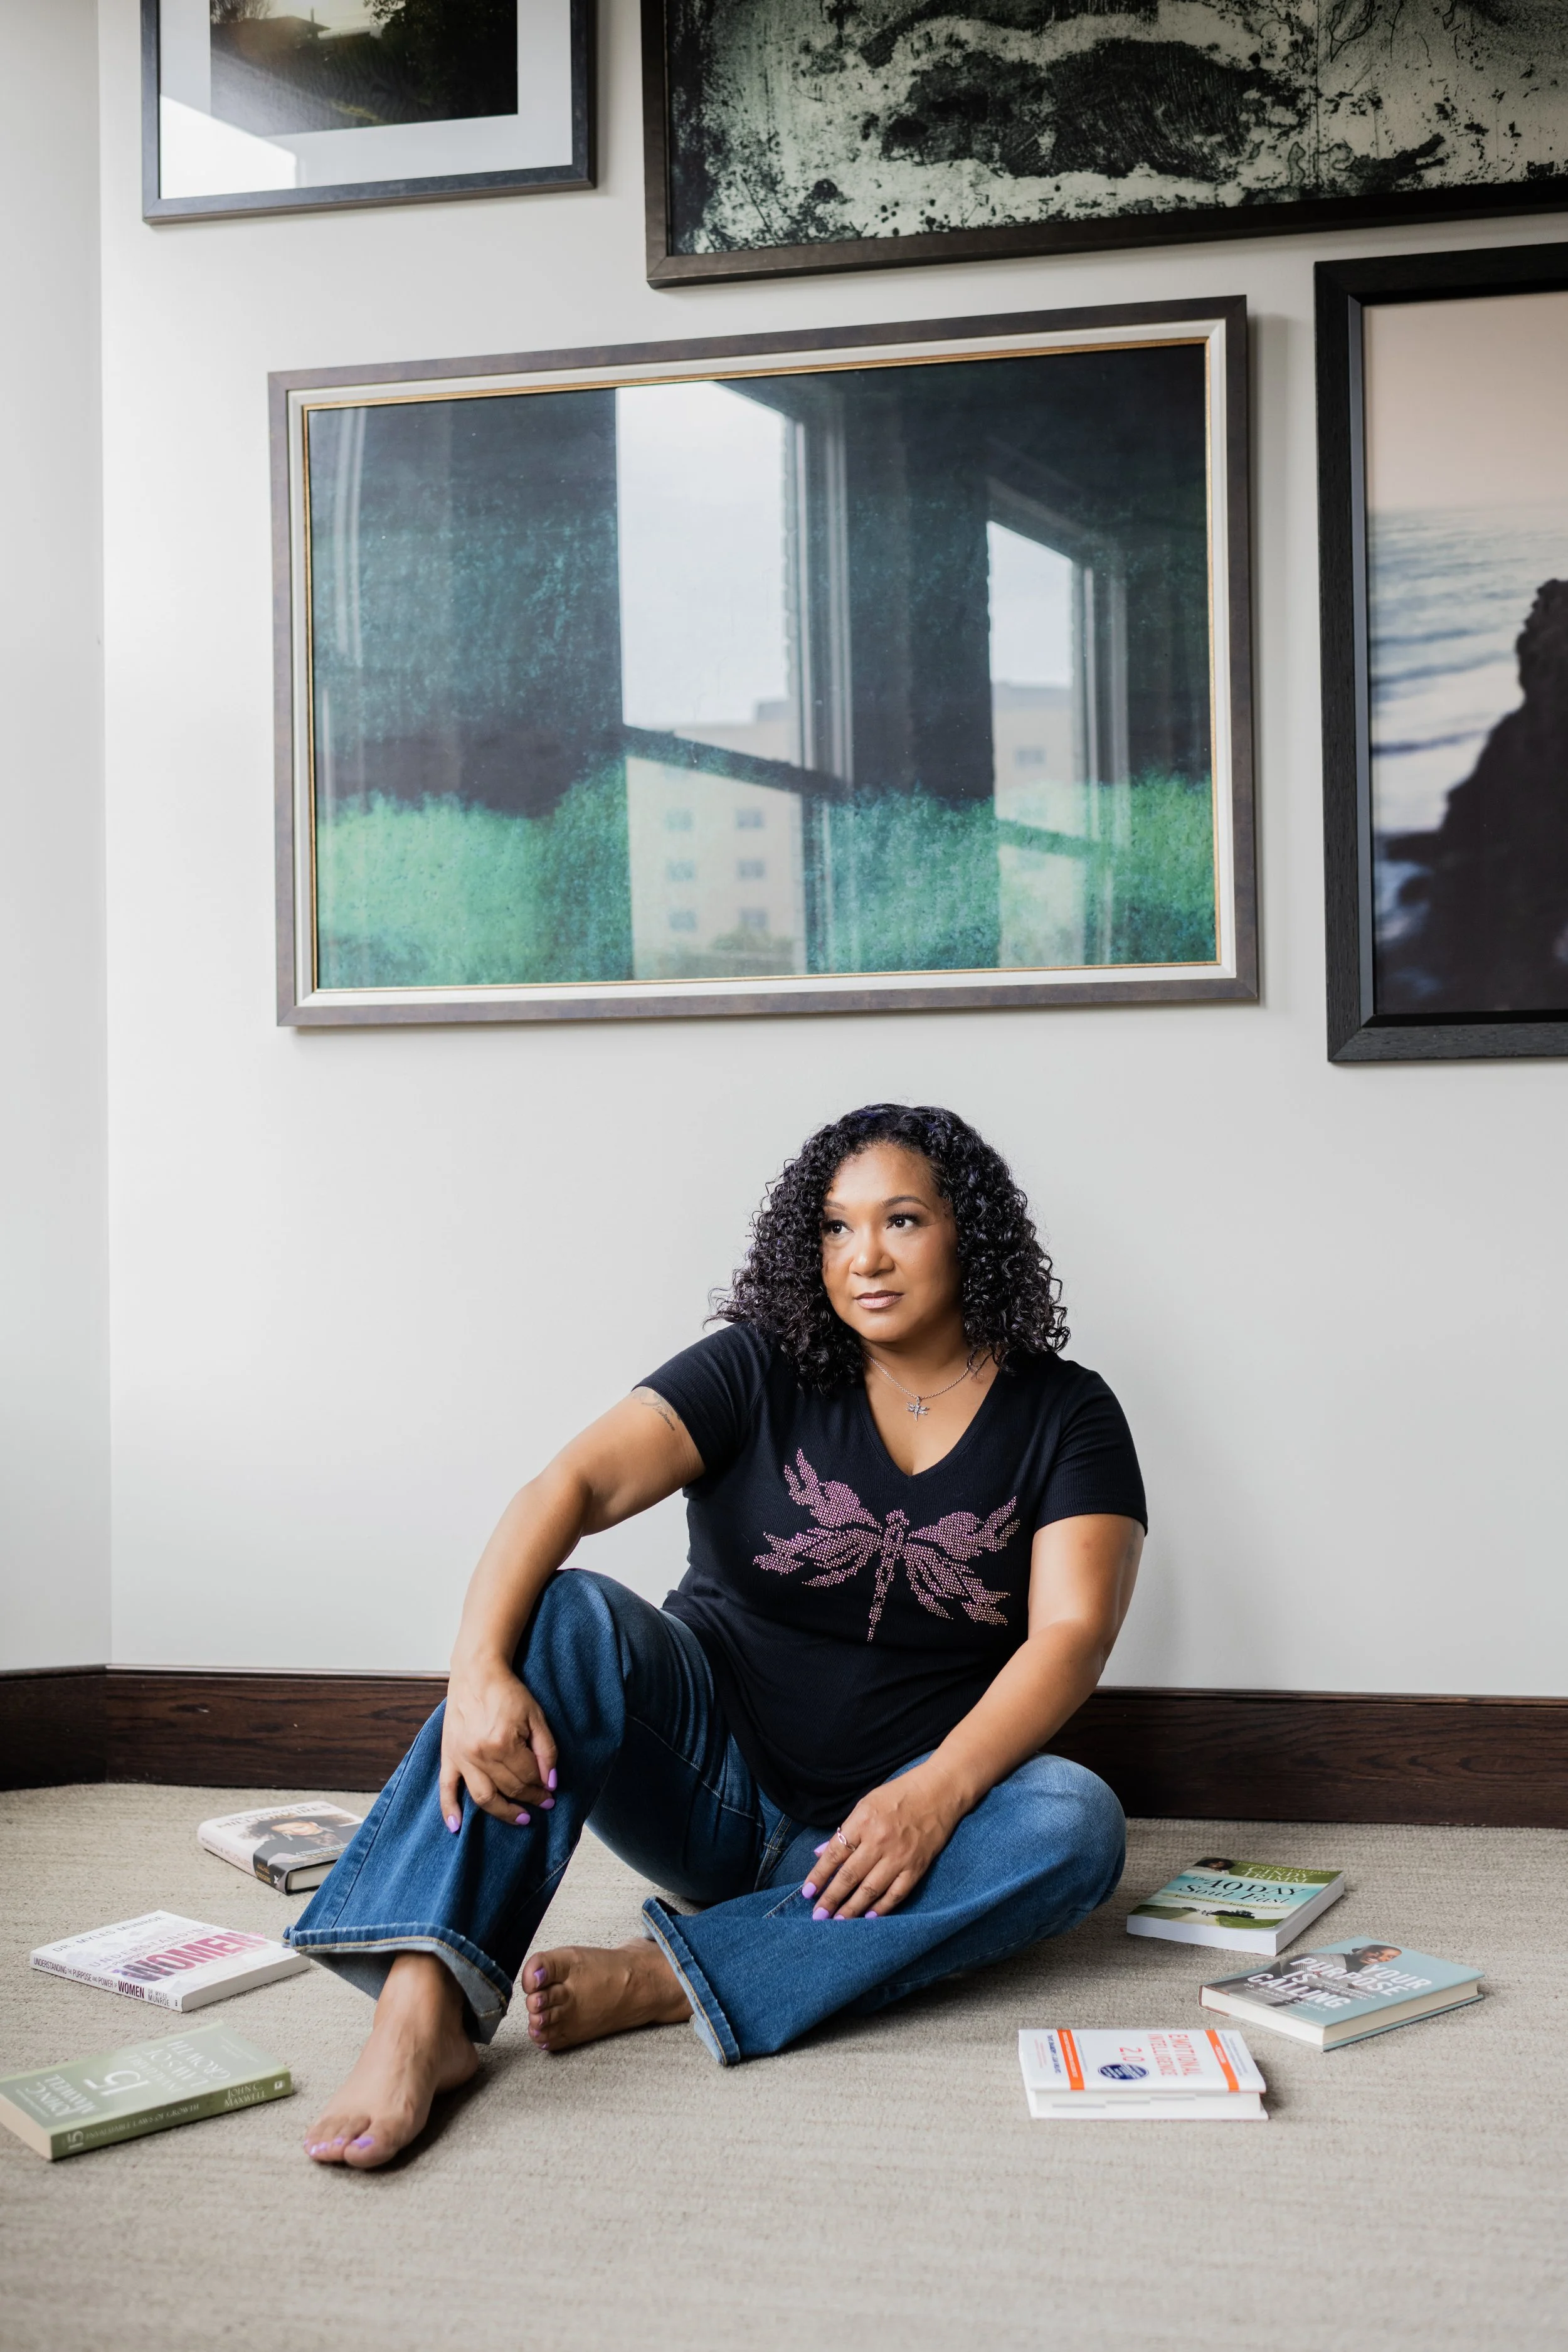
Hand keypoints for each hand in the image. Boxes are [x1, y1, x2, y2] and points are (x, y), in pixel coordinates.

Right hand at [438, 1658, 558, 1831]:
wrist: (477, 1674)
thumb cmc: (508, 1693)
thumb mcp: (536, 1716)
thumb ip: (546, 1750)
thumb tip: (551, 1782)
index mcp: (504, 1743)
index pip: (528, 1777)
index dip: (543, 1787)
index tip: (552, 1793)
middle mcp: (480, 1754)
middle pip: (509, 1789)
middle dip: (530, 1799)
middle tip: (543, 1803)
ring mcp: (462, 1757)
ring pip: (483, 1797)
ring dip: (502, 1812)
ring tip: (520, 1818)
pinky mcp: (448, 1756)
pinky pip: (446, 1788)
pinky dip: (449, 1810)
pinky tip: (456, 1827)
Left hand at [800, 1765, 961, 1918]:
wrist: (938, 1793)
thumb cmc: (898, 1796)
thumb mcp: (865, 1804)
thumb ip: (844, 1830)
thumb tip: (820, 1854)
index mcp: (863, 1822)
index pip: (834, 1854)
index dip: (819, 1875)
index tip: (807, 1892)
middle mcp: (879, 1841)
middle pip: (849, 1876)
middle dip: (831, 1899)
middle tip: (818, 1916)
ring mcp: (899, 1857)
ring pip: (870, 1890)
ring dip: (852, 1909)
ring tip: (838, 1922)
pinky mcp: (916, 1868)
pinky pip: (896, 1894)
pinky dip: (881, 1908)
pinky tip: (868, 1917)